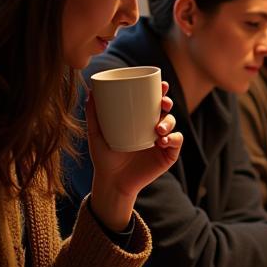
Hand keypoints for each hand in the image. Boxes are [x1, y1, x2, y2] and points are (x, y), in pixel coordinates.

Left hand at [87, 84, 182, 230]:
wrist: (112, 182)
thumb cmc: (104, 158)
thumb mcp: (96, 134)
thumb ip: (93, 115)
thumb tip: (90, 92)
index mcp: (140, 120)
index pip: (152, 101)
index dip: (161, 91)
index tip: (162, 84)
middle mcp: (153, 128)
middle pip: (165, 109)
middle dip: (167, 101)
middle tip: (162, 102)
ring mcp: (162, 141)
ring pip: (172, 124)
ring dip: (169, 122)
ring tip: (158, 129)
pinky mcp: (168, 155)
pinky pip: (176, 142)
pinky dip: (173, 139)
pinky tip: (163, 141)